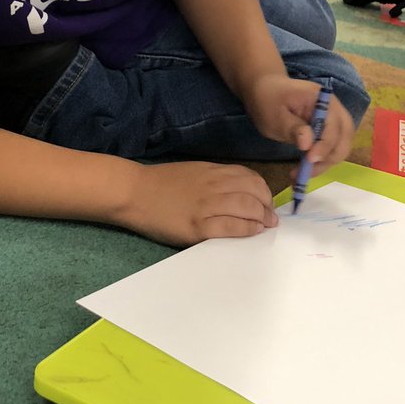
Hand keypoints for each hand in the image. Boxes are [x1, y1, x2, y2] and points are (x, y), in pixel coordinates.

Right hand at [121, 161, 278, 246]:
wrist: (134, 192)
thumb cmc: (160, 183)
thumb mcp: (193, 171)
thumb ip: (215, 178)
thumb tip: (239, 190)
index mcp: (212, 171)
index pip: (249, 177)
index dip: (263, 190)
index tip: (267, 201)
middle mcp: (213, 186)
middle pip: (253, 192)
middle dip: (267, 206)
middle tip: (270, 218)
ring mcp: (206, 206)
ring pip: (247, 208)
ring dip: (261, 218)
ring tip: (264, 226)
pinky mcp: (198, 227)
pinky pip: (232, 227)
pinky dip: (247, 229)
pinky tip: (252, 232)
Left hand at [244, 73, 355, 172]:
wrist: (266, 90)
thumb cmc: (268, 100)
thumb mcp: (274, 115)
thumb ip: (292, 128)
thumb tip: (308, 144)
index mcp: (322, 99)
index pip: (333, 125)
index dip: (324, 145)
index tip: (309, 160)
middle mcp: (334, 109)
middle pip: (344, 137)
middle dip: (329, 158)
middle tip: (306, 173)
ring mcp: (334, 119)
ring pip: (341, 145)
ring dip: (325, 163)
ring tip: (301, 174)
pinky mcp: (328, 130)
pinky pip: (332, 147)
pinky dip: (322, 160)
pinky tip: (305, 169)